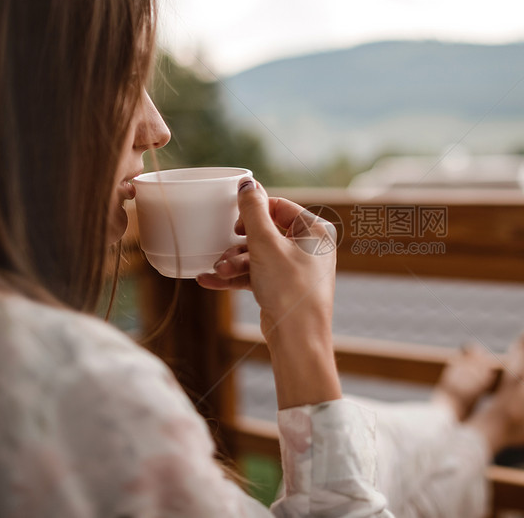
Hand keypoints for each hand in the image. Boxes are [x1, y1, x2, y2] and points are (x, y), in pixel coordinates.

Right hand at [196, 178, 340, 407]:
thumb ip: (253, 211)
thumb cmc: (289, 288)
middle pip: (266, 232)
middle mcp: (310, 247)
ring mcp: (297, 269)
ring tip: (218, 271)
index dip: (254, 212)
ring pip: (259, 255)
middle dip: (239, 244)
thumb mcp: (265, 244)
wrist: (298, 339)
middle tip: (223, 251)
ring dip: (234, 262)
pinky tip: (209, 281)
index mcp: (315, 230)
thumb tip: (247, 183)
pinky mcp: (284, 288)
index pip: (280, 207)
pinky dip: (236, 277)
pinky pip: (257, 275)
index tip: (235, 223)